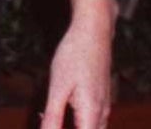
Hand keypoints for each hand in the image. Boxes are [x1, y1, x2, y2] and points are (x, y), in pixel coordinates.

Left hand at [41, 12, 112, 128]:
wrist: (93, 31)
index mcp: (92, 114)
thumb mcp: (58, 86)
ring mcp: (104, 106)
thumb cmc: (74, 55)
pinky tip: (58, 109)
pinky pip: (92, 120)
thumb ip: (53, 116)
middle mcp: (102, 114)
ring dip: (74, 127)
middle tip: (47, 121)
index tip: (50, 127)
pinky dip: (78, 122)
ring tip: (48, 116)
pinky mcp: (101, 99)